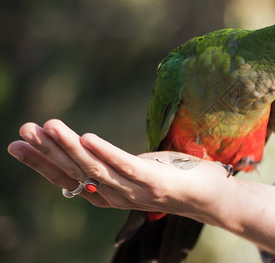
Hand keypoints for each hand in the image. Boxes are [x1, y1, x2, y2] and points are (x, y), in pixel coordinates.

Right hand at [7, 119, 230, 217]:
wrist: (207, 194)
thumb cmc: (168, 177)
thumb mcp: (133, 170)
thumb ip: (109, 165)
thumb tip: (84, 148)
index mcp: (107, 193)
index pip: (67, 178)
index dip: (41, 161)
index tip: (19, 141)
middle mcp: (115, 195)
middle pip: (75, 172)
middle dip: (47, 151)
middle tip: (24, 130)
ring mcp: (135, 190)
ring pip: (96, 168)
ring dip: (70, 148)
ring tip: (51, 127)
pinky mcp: (154, 180)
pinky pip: (126, 166)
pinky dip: (106, 153)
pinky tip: (88, 137)